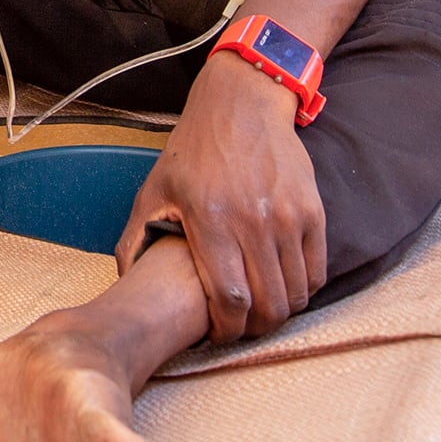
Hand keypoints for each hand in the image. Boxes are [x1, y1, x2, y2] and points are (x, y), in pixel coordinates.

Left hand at [116, 52, 328, 342]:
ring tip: (261, 310)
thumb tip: (125, 281)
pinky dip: (301, 289)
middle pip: (268, 305)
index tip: (218, 334)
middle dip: (254, 329)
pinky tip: (282, 286)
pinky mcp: (313, 211)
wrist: (240, 106)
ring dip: (279, 312)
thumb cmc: (193, 152)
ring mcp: (289, 217)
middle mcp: (254, 222)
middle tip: (241, 328)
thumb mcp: (154, 190)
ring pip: (295, 293)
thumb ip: (135, 238)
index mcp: (210, 220)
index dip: (227, 329)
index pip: (230, 299)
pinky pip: (316, 271)